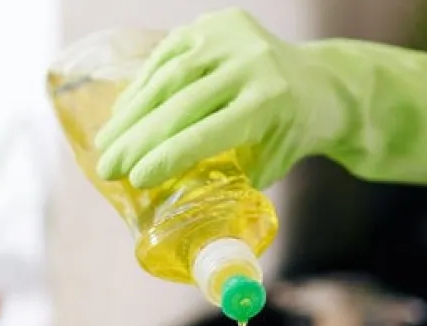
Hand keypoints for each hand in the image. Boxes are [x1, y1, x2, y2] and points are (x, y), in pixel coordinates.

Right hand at [93, 7, 347, 190]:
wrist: (320, 82)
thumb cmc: (288, 134)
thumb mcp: (264, 164)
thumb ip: (220, 178)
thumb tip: (166, 201)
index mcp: (270, 103)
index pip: (207, 132)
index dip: (166, 157)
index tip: (134, 180)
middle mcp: (252, 64)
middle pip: (180, 104)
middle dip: (137, 140)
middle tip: (106, 167)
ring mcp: (231, 37)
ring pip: (168, 78)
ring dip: (131, 114)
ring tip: (106, 143)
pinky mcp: (216, 23)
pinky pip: (167, 56)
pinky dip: (142, 86)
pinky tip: (123, 112)